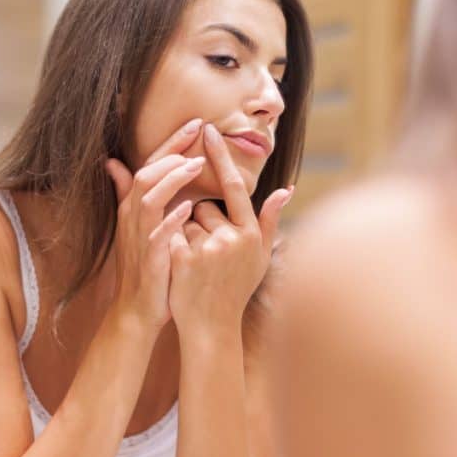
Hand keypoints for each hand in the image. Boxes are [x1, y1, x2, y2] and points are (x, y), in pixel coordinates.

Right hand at [105, 118, 205, 330]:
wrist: (137, 308)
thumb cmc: (143, 265)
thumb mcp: (134, 225)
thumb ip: (127, 193)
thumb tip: (111, 163)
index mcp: (134, 206)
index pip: (150, 165)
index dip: (170, 143)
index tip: (195, 124)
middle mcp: (133, 217)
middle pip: (147, 174)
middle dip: (172, 152)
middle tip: (198, 134)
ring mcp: (139, 236)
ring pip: (150, 198)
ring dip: (172, 179)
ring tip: (196, 165)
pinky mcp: (149, 258)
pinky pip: (157, 235)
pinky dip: (171, 220)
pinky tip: (188, 208)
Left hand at [167, 123, 293, 341]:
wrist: (211, 326)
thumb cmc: (236, 289)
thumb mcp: (260, 256)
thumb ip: (271, 220)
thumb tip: (286, 189)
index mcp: (251, 234)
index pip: (235, 186)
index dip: (220, 158)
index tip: (207, 131)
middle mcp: (232, 238)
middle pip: (205, 207)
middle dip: (201, 222)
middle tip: (208, 255)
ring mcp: (207, 248)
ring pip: (186, 219)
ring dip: (186, 234)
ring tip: (196, 265)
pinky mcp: (183, 258)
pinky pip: (171, 232)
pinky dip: (172, 243)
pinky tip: (179, 267)